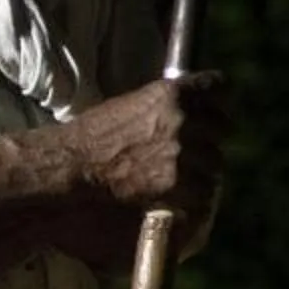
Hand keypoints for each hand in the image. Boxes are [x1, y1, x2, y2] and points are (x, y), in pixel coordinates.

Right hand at [62, 72, 226, 231]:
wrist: (67, 169)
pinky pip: (203, 194)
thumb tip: (188, 116)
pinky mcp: (177, 185)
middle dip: (207, 141)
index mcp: (172, 93)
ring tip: (176, 182)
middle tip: (188, 154)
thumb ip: (164, 108)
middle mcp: (183, 120)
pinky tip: (175, 199)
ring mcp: (183, 153)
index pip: (219, 89)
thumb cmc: (89, 138)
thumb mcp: (130, 106)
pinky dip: (193, 200)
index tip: (211, 113)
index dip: (215, 103)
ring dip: (200, 173)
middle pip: (221, 129)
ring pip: (214, 165)